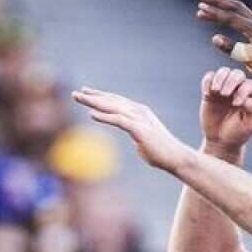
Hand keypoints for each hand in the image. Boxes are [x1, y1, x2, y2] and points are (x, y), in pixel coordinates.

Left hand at [72, 87, 189, 171]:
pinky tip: (91, 114)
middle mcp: (139, 111)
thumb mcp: (144, 141)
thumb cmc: (161, 153)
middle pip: (111, 101)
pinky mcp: (140, 129)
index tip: (86, 93)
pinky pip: (119, 120)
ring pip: (112, 107)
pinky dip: (105, 117)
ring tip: (78, 98)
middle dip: (92, 96)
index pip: (116, 101)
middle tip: (75, 93)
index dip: (101, 96)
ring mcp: (140, 119)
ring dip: (94, 102)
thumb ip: (137, 136)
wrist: (176, 158)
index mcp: (139, 112)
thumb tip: (135, 141)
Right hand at [196, 0, 251, 57]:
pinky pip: (242, 18)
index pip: (233, 18)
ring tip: (206, 2)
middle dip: (217, 1)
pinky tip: (220, 14)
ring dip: (222, 4)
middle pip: (236, 7)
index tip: (200, 10)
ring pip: (239, 10)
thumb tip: (214, 37)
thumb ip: (233, 50)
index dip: (215, 14)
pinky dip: (229, 13)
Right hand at [200, 68, 251, 153]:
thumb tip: (249, 100)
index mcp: (251, 95)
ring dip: (219, 77)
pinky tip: (207, 93)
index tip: (236, 104)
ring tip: (216, 91)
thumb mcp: (249, 125)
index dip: (243, 91)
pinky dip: (207, 82)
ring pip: (223, 72)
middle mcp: (238, 89)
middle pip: (237, 74)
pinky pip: (208, 78)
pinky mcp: (210, 92)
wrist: (221, 141)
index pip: (249, 84)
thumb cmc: (238, 133)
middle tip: (225, 94)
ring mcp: (224, 89)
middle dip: (231, 81)